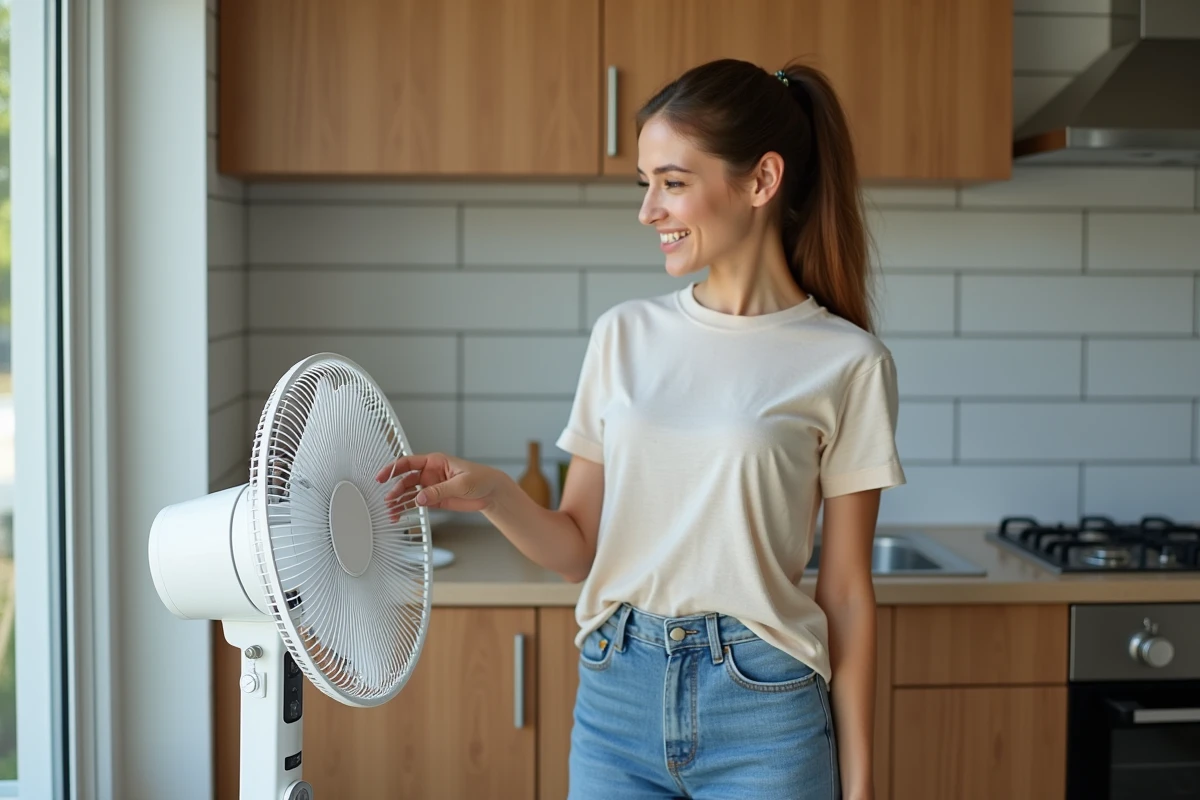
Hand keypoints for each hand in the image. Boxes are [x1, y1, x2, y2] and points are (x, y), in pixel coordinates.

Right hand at [375, 452, 502, 519]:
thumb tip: (420, 498)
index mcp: (435, 462)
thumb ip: (439, 490)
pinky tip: (399, 514)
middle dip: (395, 490)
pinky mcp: (434, 499)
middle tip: (388, 500)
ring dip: (399, 501)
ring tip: (390, 511)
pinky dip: (407, 508)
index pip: (409, 463)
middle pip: (406, 480)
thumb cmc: (481, 479)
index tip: (381, 477)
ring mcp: (431, 487)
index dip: (393, 469)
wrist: (492, 493)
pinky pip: (417, 503)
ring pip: (409, 493)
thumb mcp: (461, 483)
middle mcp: (430, 473)